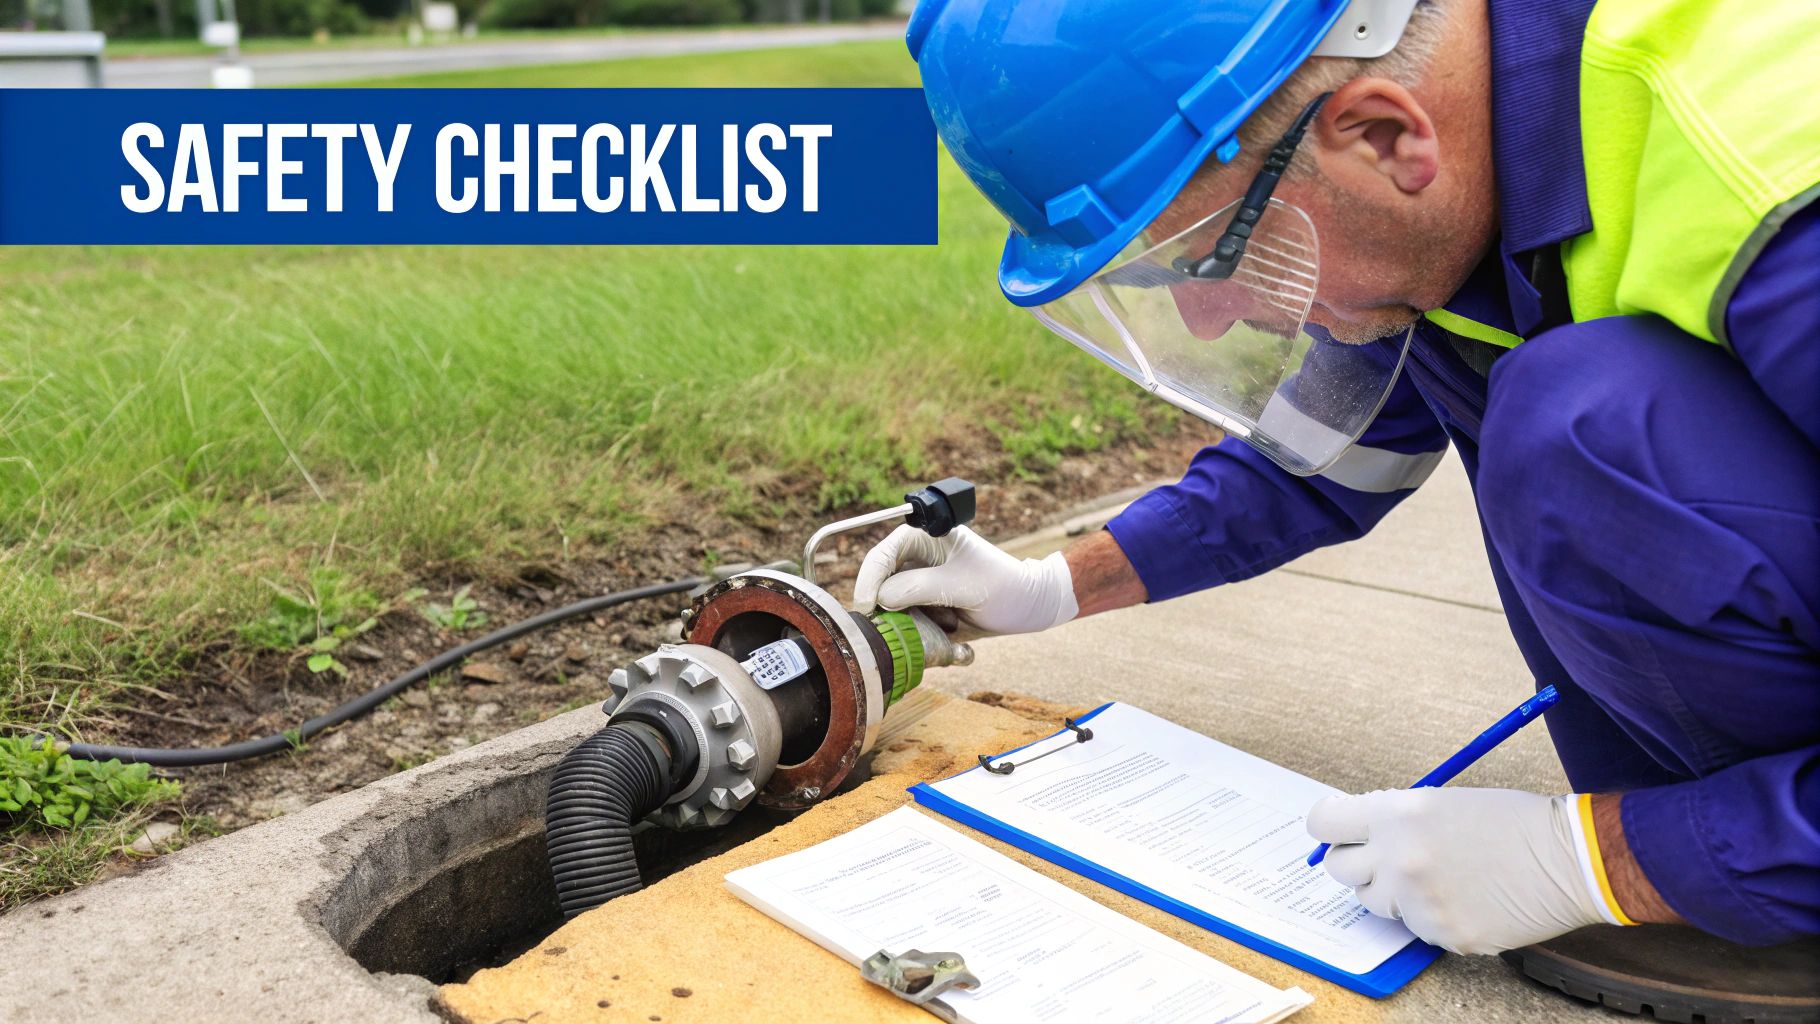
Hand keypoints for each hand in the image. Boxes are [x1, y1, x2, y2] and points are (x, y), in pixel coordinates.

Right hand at [851, 525, 1077, 636]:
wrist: (1030, 607)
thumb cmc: (1005, 586)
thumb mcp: (963, 585)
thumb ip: (919, 588)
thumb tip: (881, 598)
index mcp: (923, 538)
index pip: (882, 555)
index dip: (869, 580)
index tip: (868, 607)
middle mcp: (916, 560)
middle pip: (879, 584)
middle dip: (888, 610)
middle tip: (903, 628)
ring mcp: (919, 585)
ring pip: (891, 611)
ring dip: (911, 626)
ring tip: (950, 625)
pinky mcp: (926, 608)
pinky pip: (909, 626)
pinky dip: (924, 636)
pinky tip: (955, 633)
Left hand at [1306, 788, 1615, 953]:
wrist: (1569, 858)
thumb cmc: (1510, 821)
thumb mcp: (1440, 802)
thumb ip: (1392, 820)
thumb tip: (1356, 838)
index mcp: (1396, 814)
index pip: (1324, 823)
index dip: (1330, 829)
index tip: (1338, 834)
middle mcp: (1398, 858)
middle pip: (1339, 869)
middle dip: (1357, 864)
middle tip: (1385, 859)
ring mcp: (1418, 901)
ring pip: (1375, 902)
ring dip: (1394, 892)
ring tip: (1439, 876)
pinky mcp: (1442, 934)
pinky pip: (1416, 928)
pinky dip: (1433, 916)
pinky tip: (1468, 899)